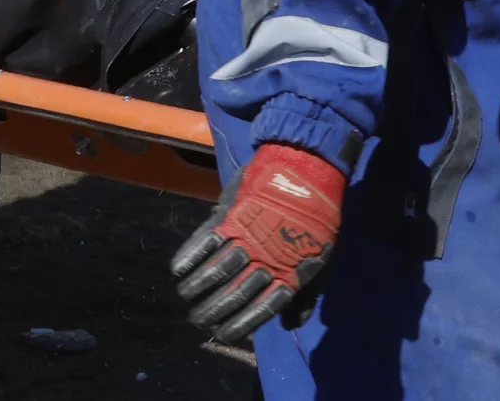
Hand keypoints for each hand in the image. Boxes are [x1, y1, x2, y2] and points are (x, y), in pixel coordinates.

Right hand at [169, 143, 344, 343]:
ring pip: (217, 270)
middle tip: (197, 320)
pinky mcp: (232, 213)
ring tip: (185, 296)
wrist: (307, 166)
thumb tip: (290, 325)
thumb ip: (306, 292)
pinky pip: (206, 240)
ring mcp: (247, 235)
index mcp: (290, 271)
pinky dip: (189, 255)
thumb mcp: (322, 257)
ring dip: (196, 286)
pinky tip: (177, 269)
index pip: (261, 307)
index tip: (223, 334)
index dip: (240, 324)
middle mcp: (266, 257)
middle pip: (234, 293)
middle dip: (213, 310)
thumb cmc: (318, 216)